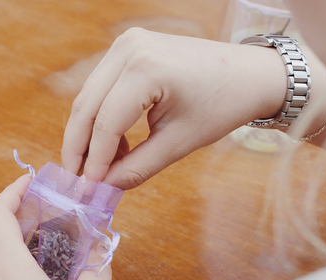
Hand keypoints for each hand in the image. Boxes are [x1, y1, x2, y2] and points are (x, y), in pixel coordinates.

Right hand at [61, 28, 288, 188]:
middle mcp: (129, 49)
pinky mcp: (127, 47)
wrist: (250, 73)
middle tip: (75, 181)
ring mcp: (126, 43)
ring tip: (97, 167)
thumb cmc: (222, 105)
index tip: (87, 191)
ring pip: (88, 97)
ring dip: (87, 135)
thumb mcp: (179, 143)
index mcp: (147, 68)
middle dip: (78, 148)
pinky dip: (99, 117)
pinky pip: (100, 88)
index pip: (106, 123)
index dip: (94, 160)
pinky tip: (112, 145)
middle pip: (86, 107)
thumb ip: (136, 168)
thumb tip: (102, 189)